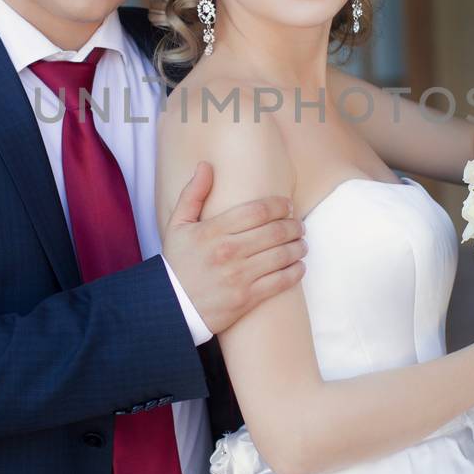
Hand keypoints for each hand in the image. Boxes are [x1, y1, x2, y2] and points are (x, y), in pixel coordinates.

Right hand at [161, 162, 307, 334]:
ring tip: (302, 244)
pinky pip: (281, 282)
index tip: (288, 205)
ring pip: (282, 255)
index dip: (279, 205)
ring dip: (299, 247)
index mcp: (213, 231)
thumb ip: (192, 194)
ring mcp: (239, 276)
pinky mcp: (247, 298)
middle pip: (275, 231)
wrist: (171, 308)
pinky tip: (299, 266)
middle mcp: (228, 252)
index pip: (258, 210)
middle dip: (294, 226)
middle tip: (299, 225)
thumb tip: (206, 165)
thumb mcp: (177, 226)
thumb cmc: (177, 263)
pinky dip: (295, 272)